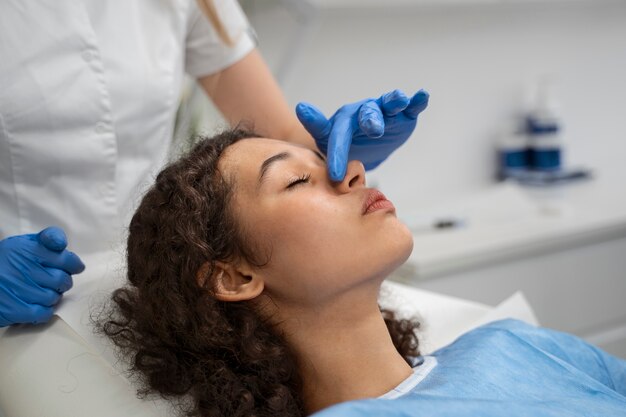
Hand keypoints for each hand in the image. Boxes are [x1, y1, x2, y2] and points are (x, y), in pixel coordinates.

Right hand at [0, 227, 84, 326]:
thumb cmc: (7, 262)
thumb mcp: (25, 243)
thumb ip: (49, 238)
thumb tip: (62, 243)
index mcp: (26, 249)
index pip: (64, 258)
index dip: (73, 264)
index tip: (75, 267)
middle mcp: (21, 268)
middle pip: (61, 280)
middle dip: (63, 282)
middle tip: (57, 282)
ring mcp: (15, 289)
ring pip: (53, 297)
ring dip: (53, 297)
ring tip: (44, 292)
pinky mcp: (11, 309)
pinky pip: (42, 313)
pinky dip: (45, 311)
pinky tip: (38, 305)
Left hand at [296, 89, 428, 180]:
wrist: (364, 143)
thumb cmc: (344, 140)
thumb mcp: (327, 136)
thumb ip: (316, 125)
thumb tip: (301, 106)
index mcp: (345, 122)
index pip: (339, 137)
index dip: (337, 153)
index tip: (336, 174)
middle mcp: (364, 112)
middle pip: (366, 114)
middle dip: (370, 120)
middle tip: (373, 130)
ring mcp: (385, 113)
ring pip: (388, 106)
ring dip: (394, 102)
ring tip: (400, 100)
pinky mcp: (403, 117)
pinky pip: (410, 108)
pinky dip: (416, 102)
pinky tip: (422, 96)